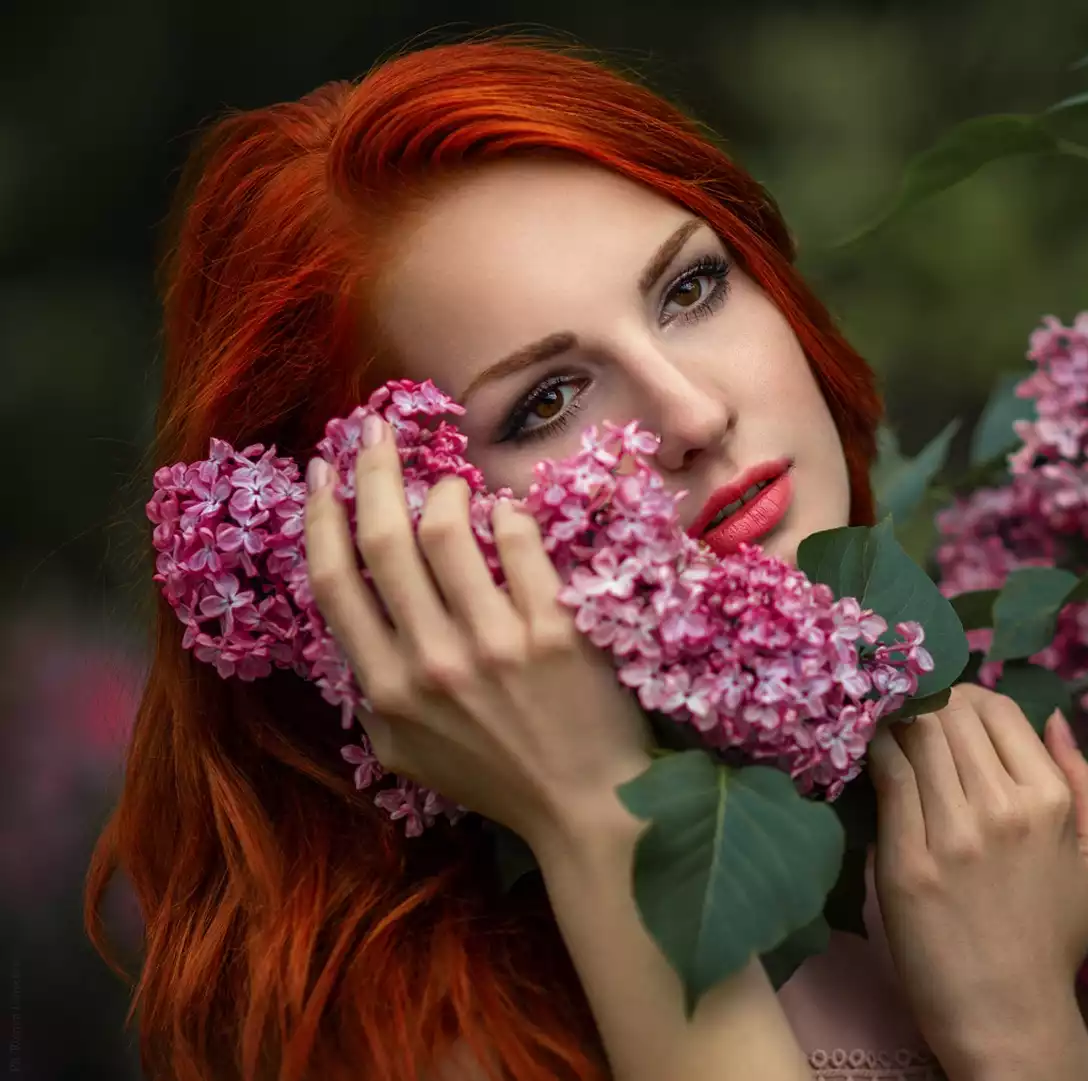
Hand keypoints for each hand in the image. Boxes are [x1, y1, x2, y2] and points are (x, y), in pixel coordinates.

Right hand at [302, 414, 652, 852]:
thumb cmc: (497, 777)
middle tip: (376, 433)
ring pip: (447, 528)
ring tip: (450, 484)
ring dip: (443, 489)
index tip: (323, 472)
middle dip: (372, 471)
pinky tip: (506, 515)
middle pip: (384, 540)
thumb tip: (356, 624)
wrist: (586, 805)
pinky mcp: (556, 629)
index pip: (335, 583)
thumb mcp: (406, 752)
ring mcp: (496, 643)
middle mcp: (434, 662)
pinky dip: (506, 516)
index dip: (321, 516)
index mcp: (387, 690)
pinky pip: (520, 544)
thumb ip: (373, 693)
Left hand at [868, 684, 1087, 1079]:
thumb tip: (1056, 719)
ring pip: (916, 737)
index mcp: (1052, 802)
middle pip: (952, 715)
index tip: (949, 710)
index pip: (999, 710)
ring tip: (887, 729)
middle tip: (911, 716)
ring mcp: (953, 837)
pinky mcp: (906, 865)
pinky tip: (870, 755)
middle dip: (929, 704)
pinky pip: (886, 781)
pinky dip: (875, 755)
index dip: (968, 699)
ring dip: (897, 723)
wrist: (1008, 1016)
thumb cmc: (1056, 941)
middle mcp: (1005, 809)